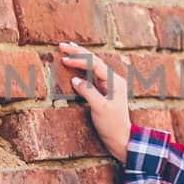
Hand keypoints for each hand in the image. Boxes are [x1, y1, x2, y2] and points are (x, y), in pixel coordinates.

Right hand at [56, 41, 132, 161]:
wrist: (121, 138)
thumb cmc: (112, 125)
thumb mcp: (99, 108)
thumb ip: (88, 91)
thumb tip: (75, 79)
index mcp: (115, 82)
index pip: (95, 65)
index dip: (79, 59)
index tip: (64, 58)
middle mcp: (113, 80)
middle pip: (94, 61)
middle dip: (78, 52)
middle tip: (62, 45)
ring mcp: (109, 84)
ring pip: (93, 66)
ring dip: (80, 57)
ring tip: (67, 48)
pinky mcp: (105, 91)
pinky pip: (92, 74)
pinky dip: (82, 67)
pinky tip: (75, 63)